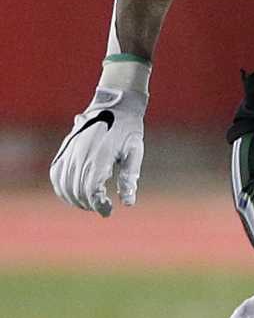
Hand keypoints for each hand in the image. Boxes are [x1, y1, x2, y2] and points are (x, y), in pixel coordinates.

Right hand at [50, 65, 148, 215]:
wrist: (114, 106)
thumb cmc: (128, 130)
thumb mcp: (135, 153)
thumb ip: (130, 179)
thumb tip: (128, 204)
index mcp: (99, 157)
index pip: (91, 191)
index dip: (98, 205)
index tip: (108, 211)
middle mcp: (80, 156)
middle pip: (77, 191)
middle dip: (89, 204)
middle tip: (103, 208)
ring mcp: (69, 152)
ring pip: (64, 185)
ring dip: (75, 199)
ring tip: (90, 203)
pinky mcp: (64, 150)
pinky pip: (56, 174)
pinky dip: (62, 187)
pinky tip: (73, 193)